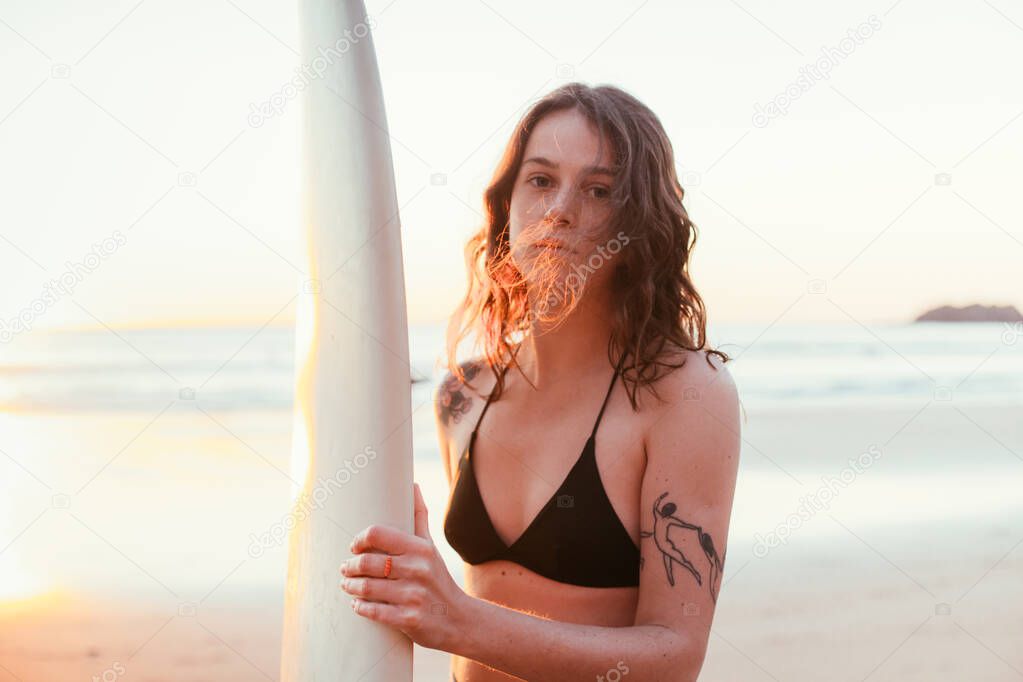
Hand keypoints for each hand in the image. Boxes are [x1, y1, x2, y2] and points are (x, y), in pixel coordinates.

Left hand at [340, 482, 469, 650]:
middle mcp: (417, 570)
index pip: (377, 533)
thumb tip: (413, 485)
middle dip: (350, 566)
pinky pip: (373, 611)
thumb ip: (419, 517)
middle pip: (367, 562)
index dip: (359, 539)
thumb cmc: (439, 579)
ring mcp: (413, 595)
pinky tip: (357, 604)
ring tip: (347, 584)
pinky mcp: (408, 619)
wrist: (459, 619)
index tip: (354, 547)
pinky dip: (360, 607)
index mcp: (420, 549)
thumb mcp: (431, 547)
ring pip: (366, 587)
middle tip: (345, 568)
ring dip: (350, 586)